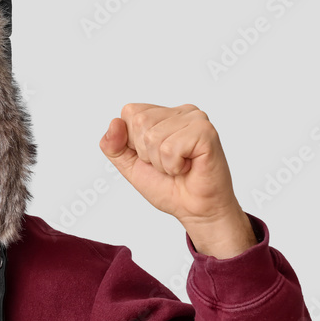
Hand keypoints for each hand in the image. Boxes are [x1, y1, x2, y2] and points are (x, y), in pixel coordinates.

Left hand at [99, 104, 254, 255]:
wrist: (194, 210)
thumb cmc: (168, 186)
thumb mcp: (129, 165)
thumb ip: (113, 145)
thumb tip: (114, 122)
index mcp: (163, 113)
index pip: (129, 112)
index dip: (133, 142)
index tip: (152, 156)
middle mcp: (181, 111)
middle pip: (139, 121)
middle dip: (146, 153)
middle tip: (167, 163)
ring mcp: (196, 119)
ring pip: (153, 137)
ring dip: (161, 162)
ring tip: (178, 166)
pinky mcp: (206, 132)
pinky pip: (169, 148)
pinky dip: (173, 166)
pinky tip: (188, 167)